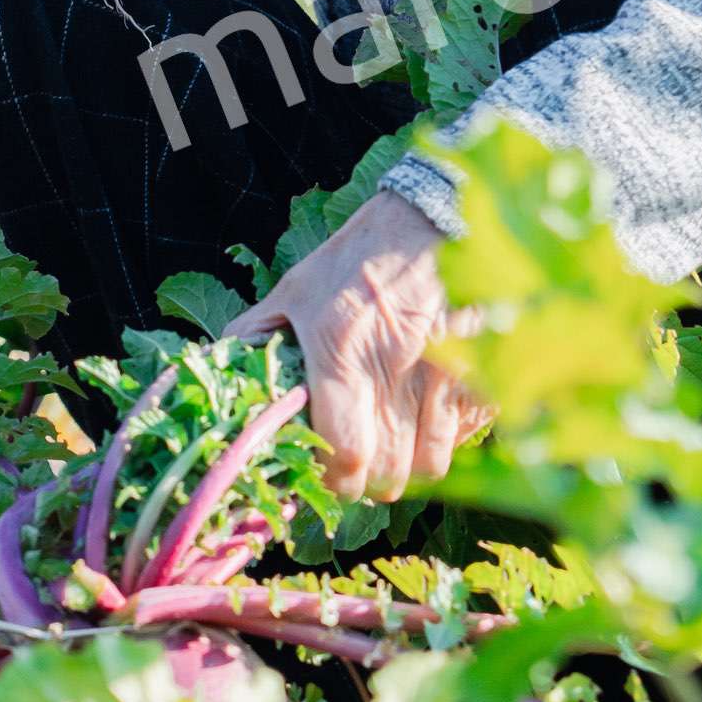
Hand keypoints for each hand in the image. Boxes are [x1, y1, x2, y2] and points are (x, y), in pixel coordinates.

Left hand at [228, 190, 483, 500]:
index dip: (334, 480)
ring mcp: (446, 377)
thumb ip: (255, 334)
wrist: (433, 219)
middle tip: (354, 466)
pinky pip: (463, 441)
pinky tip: (423, 424)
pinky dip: (443, 445)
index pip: (345, 456)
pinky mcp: (482, 376)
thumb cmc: (357, 256)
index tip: (325, 473)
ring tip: (389, 449)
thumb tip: (220, 373)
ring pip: (429, 469)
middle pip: (387, 475)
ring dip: (406, 470)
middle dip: (366, 483)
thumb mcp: (295, 288)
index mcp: (341, 350)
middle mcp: (396, 370)